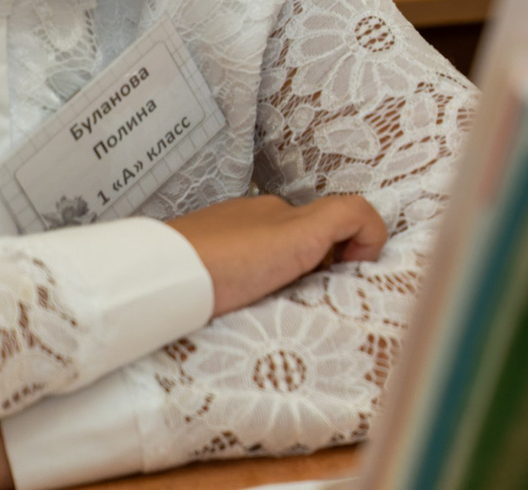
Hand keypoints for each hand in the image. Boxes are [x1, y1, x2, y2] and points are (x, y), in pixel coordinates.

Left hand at [166, 193, 387, 317]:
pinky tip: (235, 312)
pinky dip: (246, 291)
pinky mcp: (194, 266)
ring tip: (267, 315)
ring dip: (279, 284)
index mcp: (280, 212)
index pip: (332, 225)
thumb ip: (347, 217)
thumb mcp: (303, 232)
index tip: (338, 286)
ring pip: (266, 262)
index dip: (347, 254)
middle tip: (305, 306)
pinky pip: (234, 276)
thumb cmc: (231, 260)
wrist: (157, 282)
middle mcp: (251, 220)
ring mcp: (219, 240)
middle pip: (301, 244)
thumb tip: (369, 237)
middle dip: (313, 272)